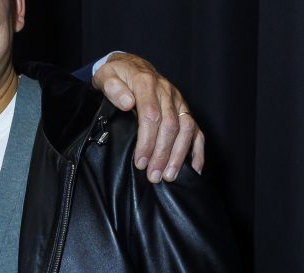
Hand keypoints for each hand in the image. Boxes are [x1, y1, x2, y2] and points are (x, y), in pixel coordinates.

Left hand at [92, 52, 205, 182]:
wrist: (131, 65)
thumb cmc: (117, 75)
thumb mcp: (106, 76)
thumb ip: (113, 88)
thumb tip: (127, 103)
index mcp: (146, 83)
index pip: (151, 115)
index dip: (147, 141)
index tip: (140, 162)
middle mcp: (166, 92)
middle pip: (170, 125)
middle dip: (162, 154)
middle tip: (153, 176)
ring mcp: (178, 101)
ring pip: (186, 128)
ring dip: (179, 154)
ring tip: (169, 176)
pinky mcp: (183, 109)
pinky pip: (196, 129)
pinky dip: (197, 149)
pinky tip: (195, 168)